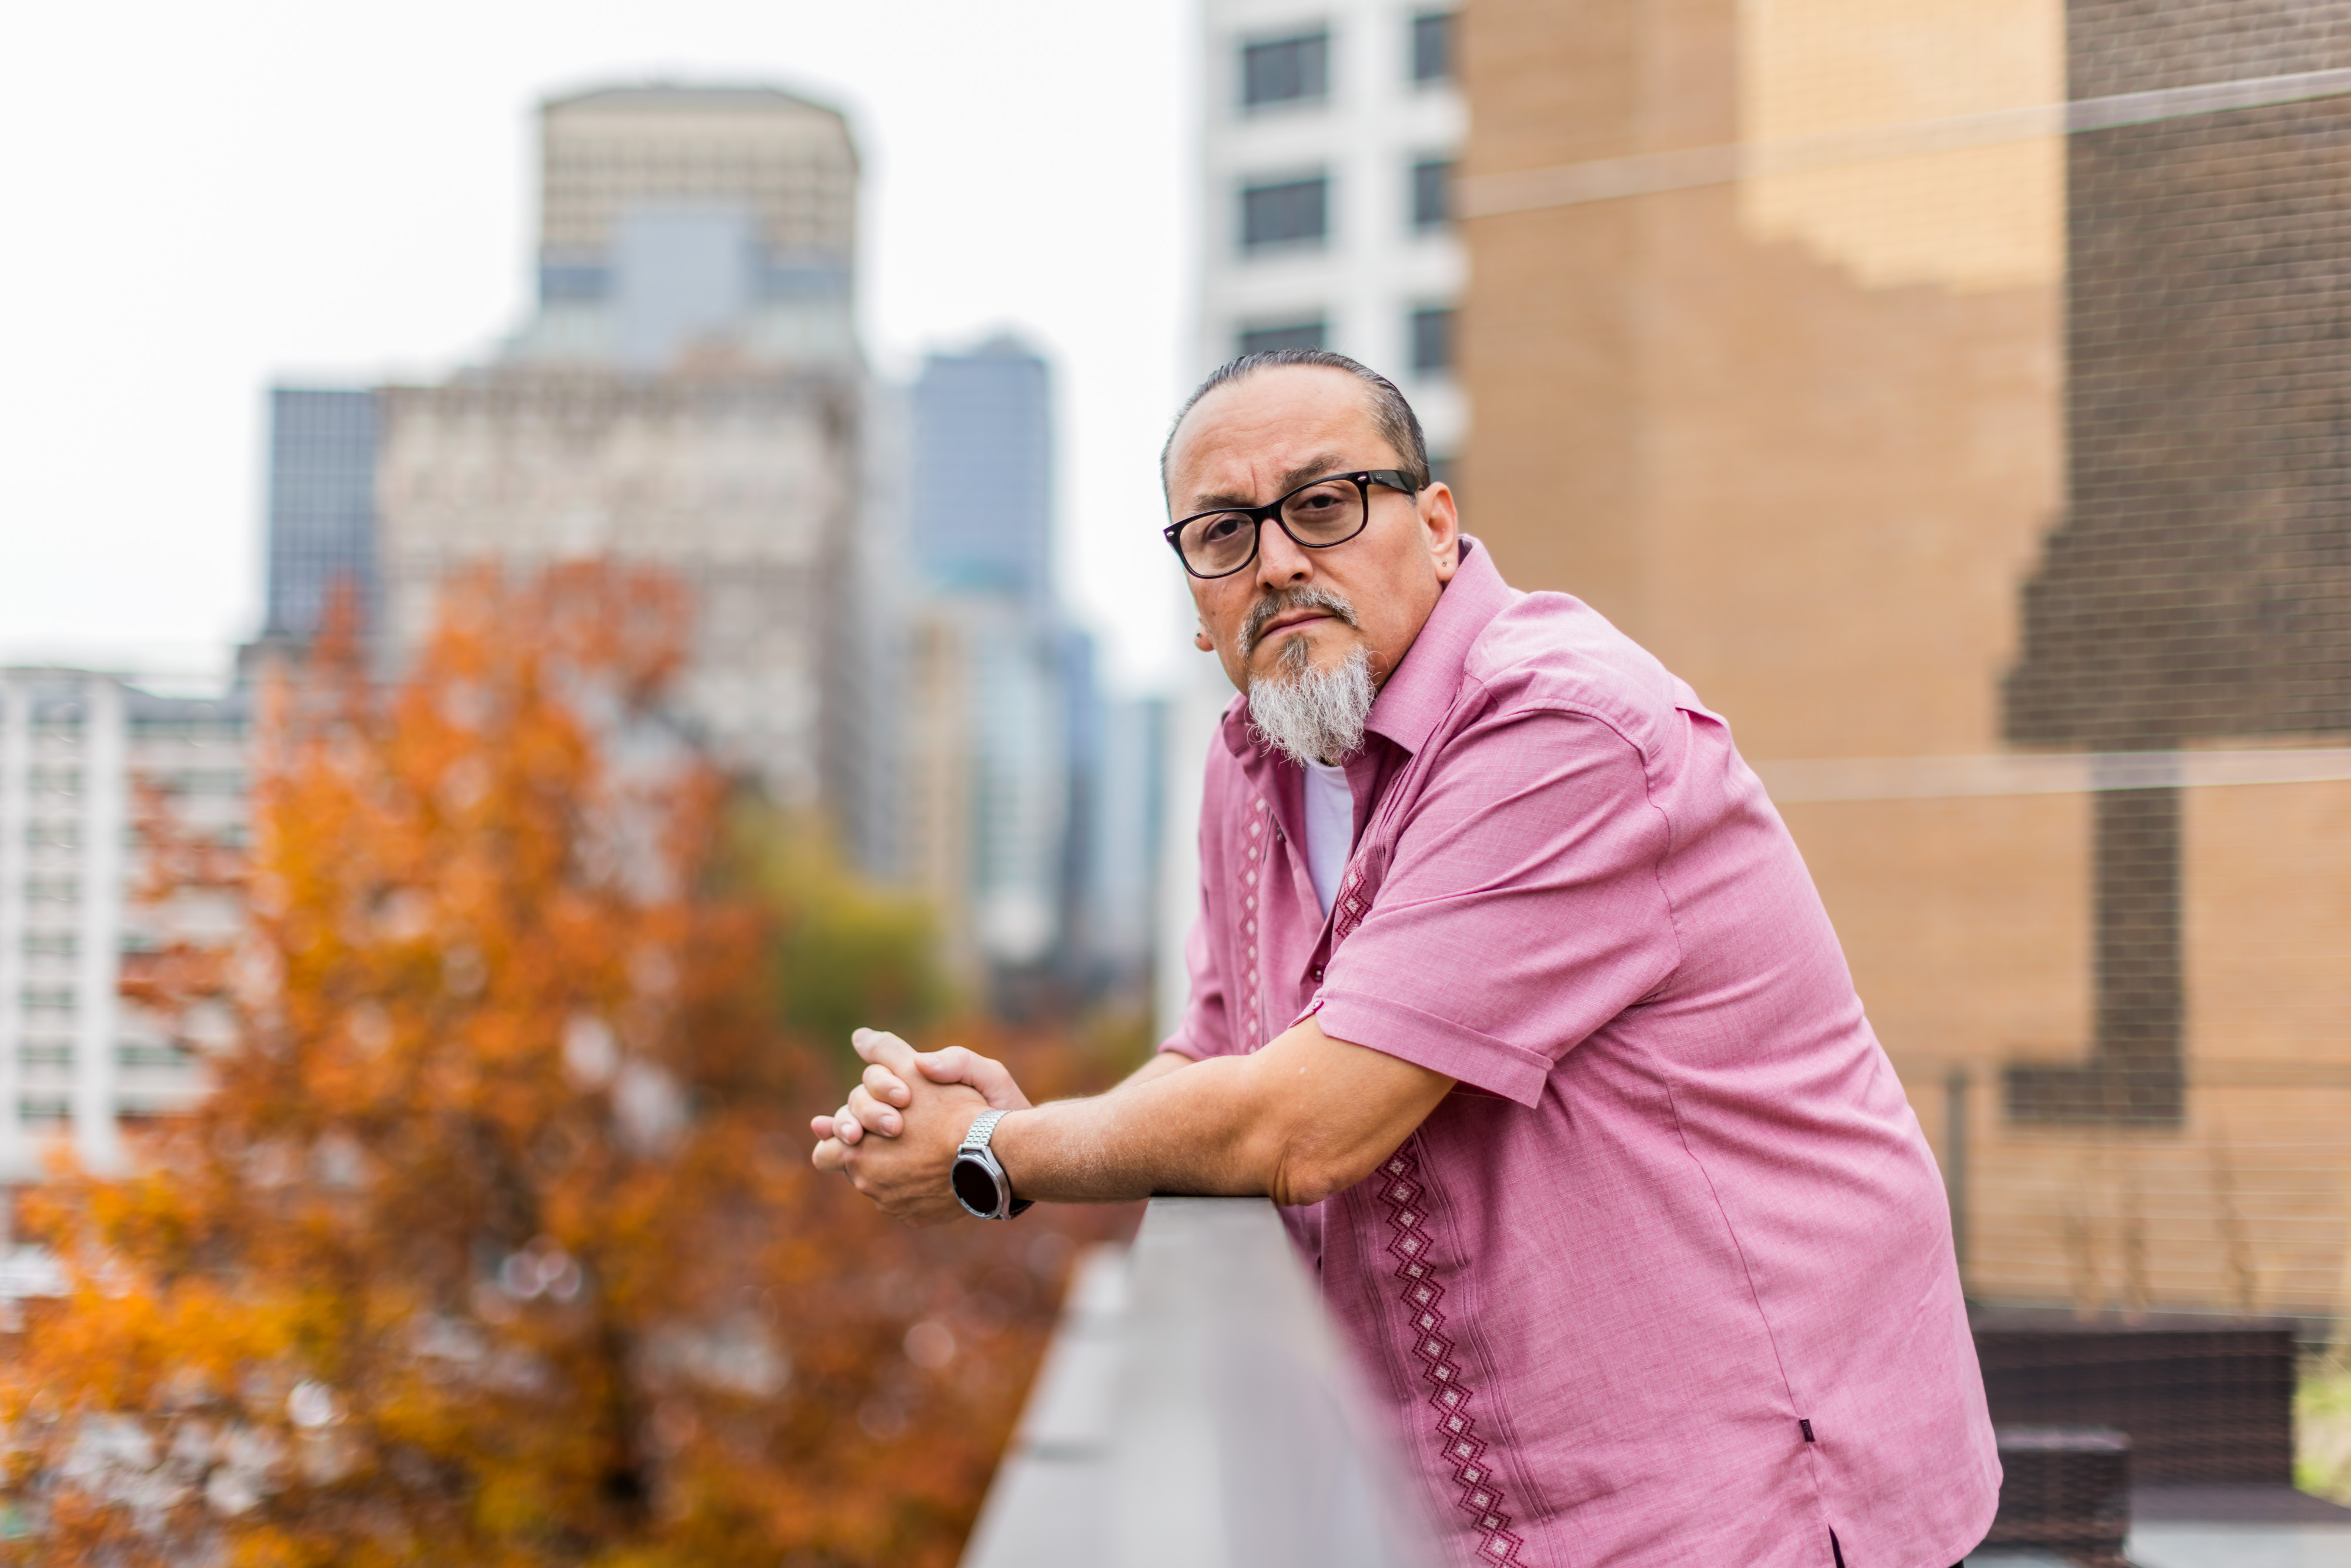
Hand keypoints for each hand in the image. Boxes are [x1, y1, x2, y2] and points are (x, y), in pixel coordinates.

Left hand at [810, 1030, 993, 1225]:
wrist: (995, 1156)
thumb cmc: (953, 1111)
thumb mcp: (914, 1070)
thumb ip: (884, 1052)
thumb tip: (859, 1036)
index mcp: (856, 1152)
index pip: (826, 1152)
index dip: (840, 1136)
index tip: (856, 1129)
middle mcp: (869, 1185)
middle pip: (855, 1169)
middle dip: (870, 1150)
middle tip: (894, 1132)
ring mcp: (893, 1205)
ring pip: (882, 1184)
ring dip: (894, 1168)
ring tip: (923, 1147)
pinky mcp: (917, 1217)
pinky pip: (907, 1201)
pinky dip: (916, 1186)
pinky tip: (937, 1168)